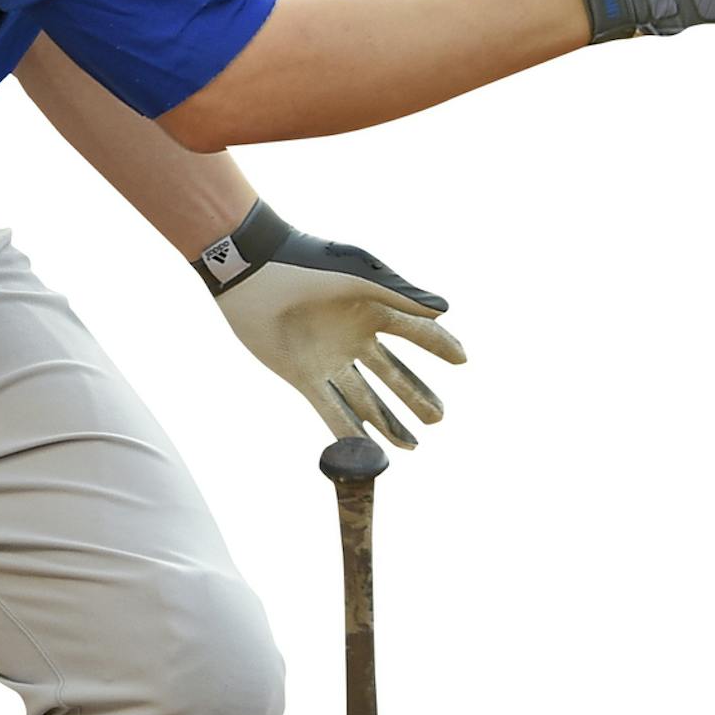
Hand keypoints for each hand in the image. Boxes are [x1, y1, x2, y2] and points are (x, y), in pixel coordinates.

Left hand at [194, 202, 463, 448]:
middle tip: (438, 419)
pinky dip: (349, 431)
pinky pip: (332, 409)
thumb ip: (400, 295)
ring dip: (388, 423)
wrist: (252, 271)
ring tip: (410, 446)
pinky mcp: (303, 376)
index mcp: (373, 309)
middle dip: (416, 397)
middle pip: (393, 375)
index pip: (416, 332)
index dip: (439, 345)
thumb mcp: (358, 276)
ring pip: (366, 399)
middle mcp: (355, 337)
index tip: (461, 360)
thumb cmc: (308, 263)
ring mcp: (330, 359)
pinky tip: (369, 451)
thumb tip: (446, 311)